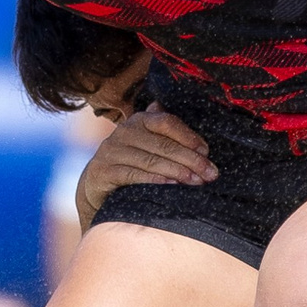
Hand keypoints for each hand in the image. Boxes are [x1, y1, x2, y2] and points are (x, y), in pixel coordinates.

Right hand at [76, 107, 216, 221]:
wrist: (97, 185)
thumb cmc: (132, 164)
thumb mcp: (149, 147)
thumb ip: (169, 139)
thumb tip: (202, 146)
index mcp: (139, 121)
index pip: (167, 122)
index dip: (188, 136)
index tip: (206, 152)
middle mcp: (124, 131)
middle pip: (163, 144)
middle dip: (190, 160)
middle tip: (209, 174)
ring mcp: (111, 150)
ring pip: (151, 160)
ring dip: (177, 172)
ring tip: (196, 182)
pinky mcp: (103, 170)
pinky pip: (133, 175)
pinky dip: (154, 180)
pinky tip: (171, 186)